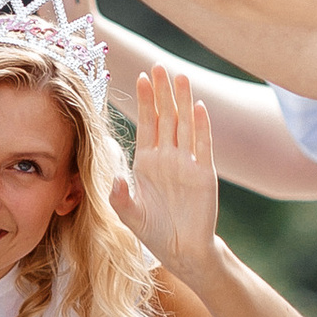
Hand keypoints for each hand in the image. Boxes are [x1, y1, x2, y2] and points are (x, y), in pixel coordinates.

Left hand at [112, 66, 218, 281]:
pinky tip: (197, 107)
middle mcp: (168, 157)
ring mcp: (187, 164)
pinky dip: (200, 127)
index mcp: (148, 162)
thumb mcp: (128, 214)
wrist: (182, 251)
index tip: (141, 76)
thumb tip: (112, 177)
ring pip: (184, 125)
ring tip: (179, 76)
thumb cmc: (155, 232)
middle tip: (158, 65)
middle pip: (165, 117)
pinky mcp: (204, 175)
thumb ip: (119, 196)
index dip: (145, 100)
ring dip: (181, 101)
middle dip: (162, 92)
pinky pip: (202, 146)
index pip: (147, 124)